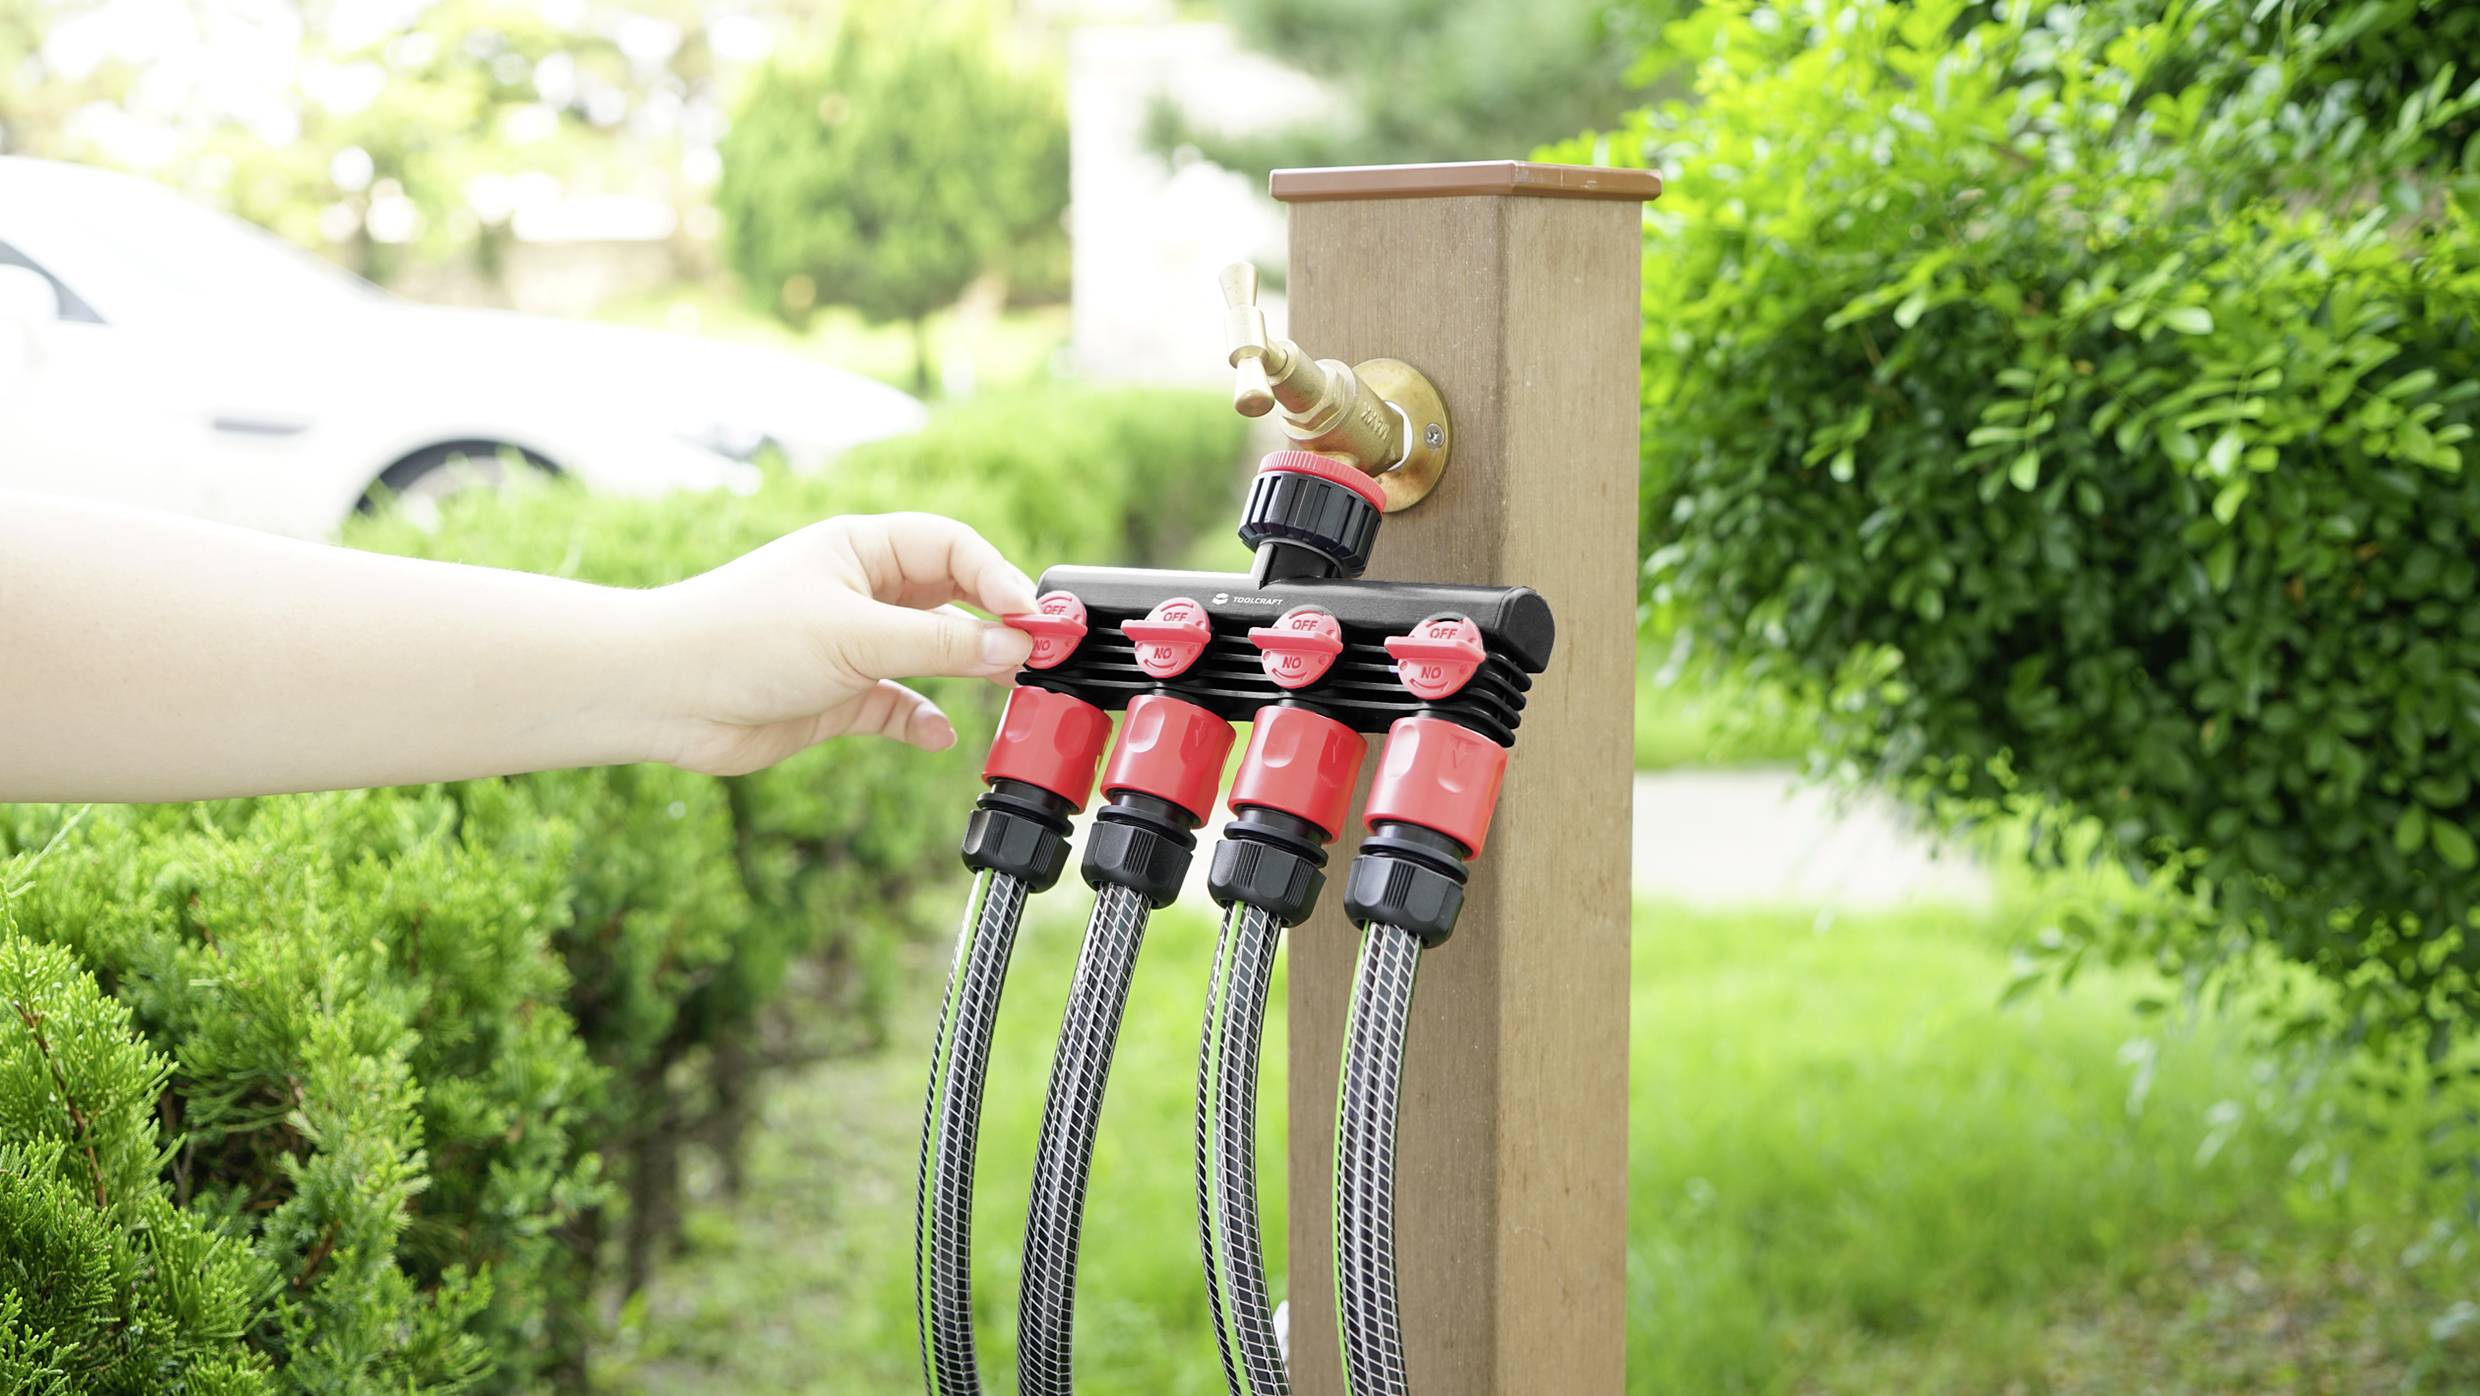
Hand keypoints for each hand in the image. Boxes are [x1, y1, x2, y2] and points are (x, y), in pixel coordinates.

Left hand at [645, 513, 1039, 775]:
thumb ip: (940, 646)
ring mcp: (852, 644)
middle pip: (952, 597)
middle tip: (1042, 651)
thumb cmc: (744, 638)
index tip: (1033, 619)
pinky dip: (923, 720)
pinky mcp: (839, 695)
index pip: (954, 549)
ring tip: (1010, 689)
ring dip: (969, 670)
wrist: (665, 694)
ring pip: (932, 653)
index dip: (999, 579)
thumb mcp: (855, 635)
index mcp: (863, 549)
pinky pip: (900, 704)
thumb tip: (1011, 647)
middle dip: (996, 621)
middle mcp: (862, 591)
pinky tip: (938, 737)